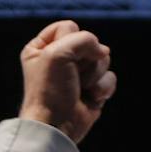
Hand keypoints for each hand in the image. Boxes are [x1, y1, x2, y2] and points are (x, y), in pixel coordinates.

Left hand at [19, 20, 115, 143]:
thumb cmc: (50, 89)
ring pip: (102, 58)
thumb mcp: (59, 52)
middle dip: (85, 59)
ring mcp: (77, 74)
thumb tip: (103, 52)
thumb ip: (85, 39)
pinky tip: (90, 98)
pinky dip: (102, 87)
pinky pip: (109, 77)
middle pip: (89, 41)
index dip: (70, 40)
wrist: (56, 125)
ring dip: (94, 74)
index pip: (68, 26)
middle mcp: (59, 59)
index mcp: (41, 48)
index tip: (59, 59)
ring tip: (80, 88)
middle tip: (71, 76)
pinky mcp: (92, 88)